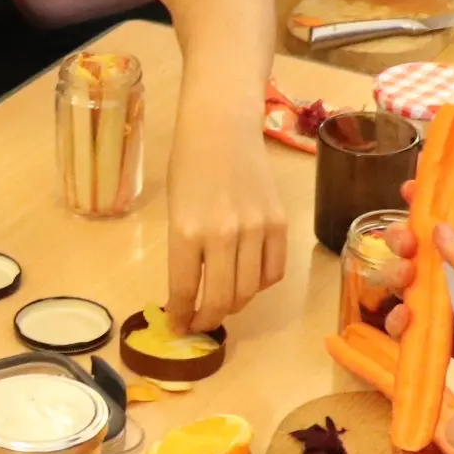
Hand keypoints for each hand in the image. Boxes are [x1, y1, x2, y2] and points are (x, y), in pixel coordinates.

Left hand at [166, 111, 286, 332]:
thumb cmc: (189, 167)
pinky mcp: (279, 223)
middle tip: (201, 323)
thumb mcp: (175, 213)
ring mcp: (255, 229)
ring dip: (233, 306)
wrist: (223, 126)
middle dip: (207, 320)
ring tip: (222, 304)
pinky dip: (259, 285)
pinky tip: (247, 280)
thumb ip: (184, 254)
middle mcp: (223, 234)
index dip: (182, 317)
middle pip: (220, 300)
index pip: (185, 292)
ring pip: (248, 291)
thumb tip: (190, 296)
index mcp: (187, 232)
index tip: (180, 327)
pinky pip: (273, 272)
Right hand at [383, 215, 453, 426]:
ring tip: (402, 281)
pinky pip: (414, 328)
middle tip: (402, 247)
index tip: (406, 191)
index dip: (429, 206)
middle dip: (404, 244)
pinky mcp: (447, 339)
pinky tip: (403, 320)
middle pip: (423, 253)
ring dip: (397, 279)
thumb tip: (437, 231)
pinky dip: (400, 323)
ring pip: (411, 287)